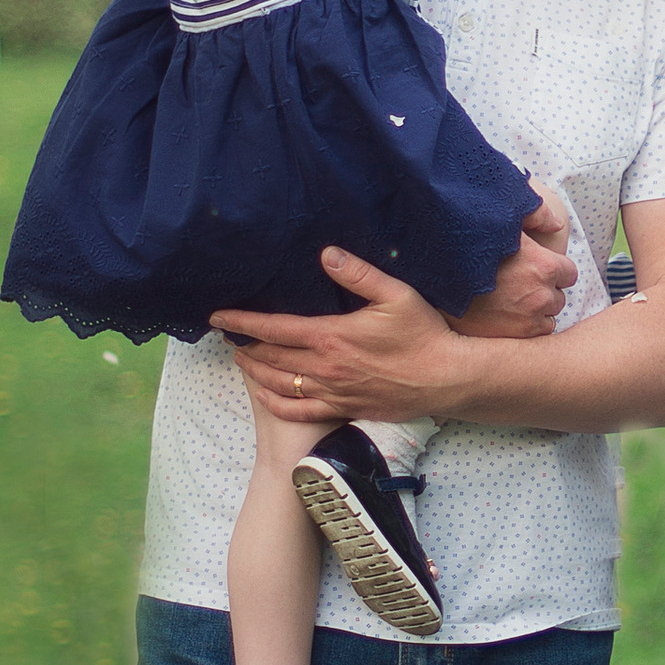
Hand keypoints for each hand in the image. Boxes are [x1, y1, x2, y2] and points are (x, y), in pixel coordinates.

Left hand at [212, 249, 459, 424]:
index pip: (273, 328)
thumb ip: (359, 274)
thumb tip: (326, 253)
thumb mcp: (396, 295)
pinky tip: (266, 394)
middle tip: (227, 337)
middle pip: (271, 357)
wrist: (446, 379)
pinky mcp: (345, 408)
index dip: (241, 322)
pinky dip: (277, 402)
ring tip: (242, 359)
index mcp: (331, 336)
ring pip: (281, 383)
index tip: (218, 317)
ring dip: (256, 371)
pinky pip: (301, 411)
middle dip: (245, 345)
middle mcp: (326, 367)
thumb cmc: (424, 335)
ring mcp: (333, 391)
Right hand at [451, 194, 578, 343]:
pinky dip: (528, 325)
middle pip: (558, 295)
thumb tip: (559, 224)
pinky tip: (508, 315)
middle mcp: (542, 294)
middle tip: (520, 284)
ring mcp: (531, 317)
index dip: (553, 269)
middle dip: (545, 289)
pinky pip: (538, 331)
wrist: (437, 283)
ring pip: (549, 314)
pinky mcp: (518, 336)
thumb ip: (535, 217)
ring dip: (537, 309)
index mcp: (544, 265)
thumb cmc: (469, 249)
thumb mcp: (503, 225)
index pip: (569, 272)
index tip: (538, 268)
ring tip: (512, 300)